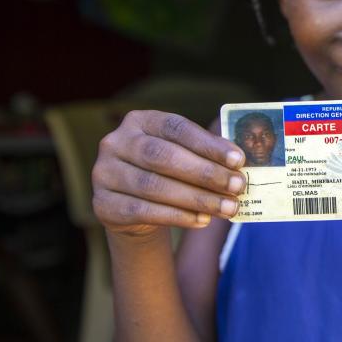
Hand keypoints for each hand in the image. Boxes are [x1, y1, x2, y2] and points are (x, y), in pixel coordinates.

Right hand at [91, 110, 246, 237]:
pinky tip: (202, 220)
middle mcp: (116, 142)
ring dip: (197, 199)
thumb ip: (206, 153)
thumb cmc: (167, 173)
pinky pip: (144, 211)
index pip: (176, 128)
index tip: (238, 160)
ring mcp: (104, 174)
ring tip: (227, 208)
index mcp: (140, 121)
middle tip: (237, 186)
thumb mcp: (184, 155)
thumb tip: (239, 162)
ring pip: (155, 186)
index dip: (208, 144)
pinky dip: (178, 217)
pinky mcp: (103, 204)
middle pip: (163, 157)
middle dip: (205, 173)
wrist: (134, 207)